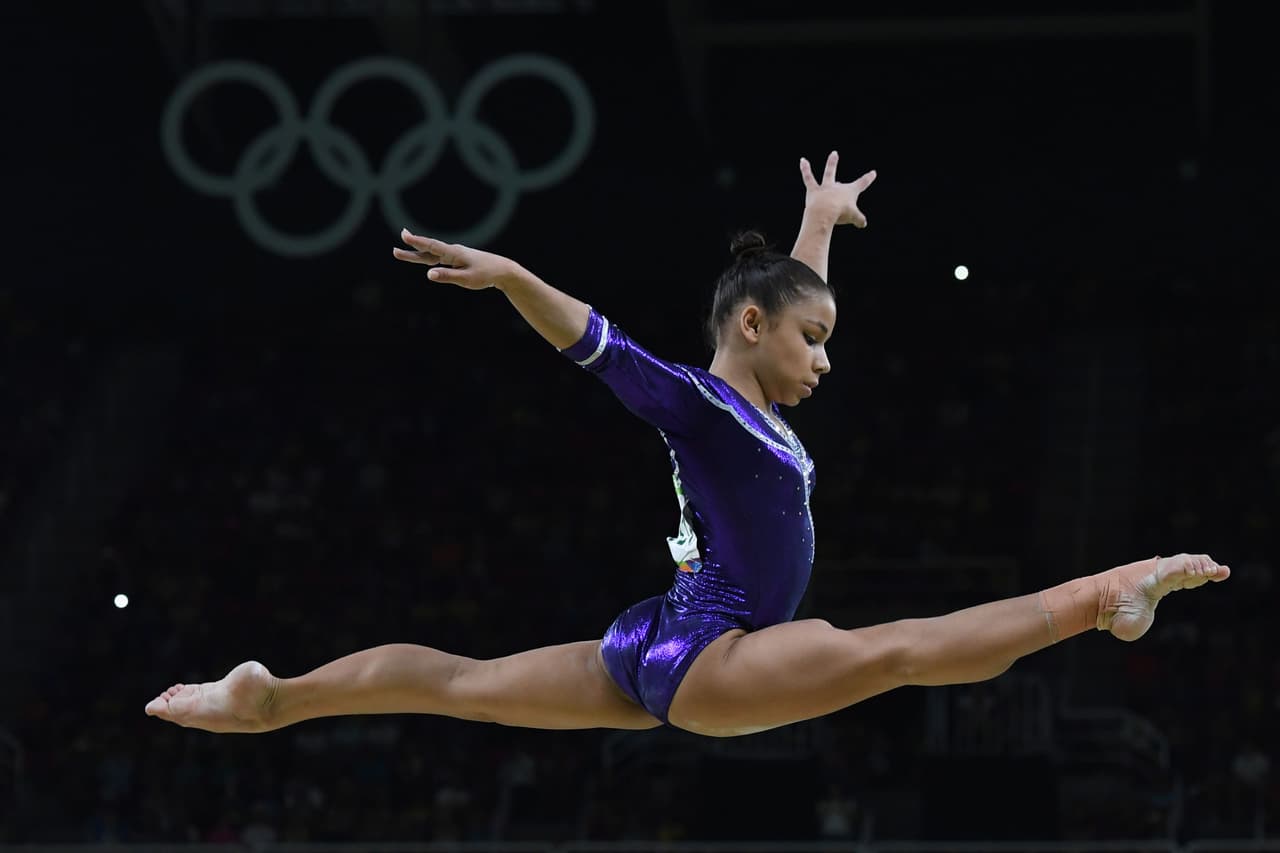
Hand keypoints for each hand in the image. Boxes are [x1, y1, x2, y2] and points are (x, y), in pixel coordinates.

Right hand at [393, 229, 519, 289]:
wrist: (502, 270)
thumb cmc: (485, 275)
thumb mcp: (466, 279)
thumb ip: (447, 276)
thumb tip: (429, 274)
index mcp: (454, 254)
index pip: (432, 246)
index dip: (417, 242)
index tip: (404, 237)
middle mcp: (453, 252)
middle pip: (428, 250)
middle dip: (412, 247)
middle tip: (397, 244)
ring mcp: (455, 255)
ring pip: (433, 254)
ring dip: (418, 251)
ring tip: (404, 249)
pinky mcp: (458, 261)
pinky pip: (439, 258)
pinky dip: (428, 256)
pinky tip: (425, 259)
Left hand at [799, 151, 875, 227]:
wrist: (824, 212)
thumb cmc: (840, 214)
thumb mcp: (853, 218)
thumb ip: (859, 220)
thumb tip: (863, 224)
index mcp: (850, 192)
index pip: (862, 184)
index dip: (868, 179)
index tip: (873, 172)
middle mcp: (838, 187)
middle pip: (844, 180)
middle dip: (850, 177)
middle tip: (849, 167)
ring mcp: (826, 188)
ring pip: (829, 173)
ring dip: (832, 163)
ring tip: (834, 154)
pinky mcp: (813, 191)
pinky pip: (809, 178)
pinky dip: (805, 169)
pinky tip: (803, 160)